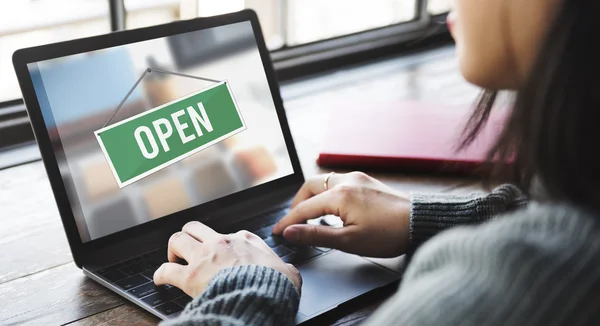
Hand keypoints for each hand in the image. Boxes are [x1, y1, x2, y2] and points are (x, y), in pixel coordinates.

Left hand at [154, 221, 301, 297]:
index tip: (223, 254)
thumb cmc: (275, 286)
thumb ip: (286, 269)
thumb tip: (289, 273)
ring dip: (173, 249)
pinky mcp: (191, 276)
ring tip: (173, 259)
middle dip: (189, 236)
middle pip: (195, 227)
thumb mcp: (288, 273)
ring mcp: (204, 257)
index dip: (224, 244)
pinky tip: (160, 279)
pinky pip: (166, 270)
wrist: (261, 296)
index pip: (230, 234)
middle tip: (189, 249)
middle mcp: (222, 243)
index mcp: (245, 240)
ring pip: (177, 239)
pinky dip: (160, 274)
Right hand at [272, 172, 409, 257]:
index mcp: (339, 195)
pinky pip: (338, 182)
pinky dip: (327, 193)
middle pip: (310, 186)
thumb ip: (316, 235)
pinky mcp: (366, 181)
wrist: (420, 222)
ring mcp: (357, 178)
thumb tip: (290, 232)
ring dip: (312, 197)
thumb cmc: (389, 234)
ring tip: (310, 216)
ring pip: (324, 181)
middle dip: (297, 203)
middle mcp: (346, 180)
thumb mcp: (349, 241)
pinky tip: (331, 208)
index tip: (277, 232)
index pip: (304, 208)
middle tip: (293, 222)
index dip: (288, 221)